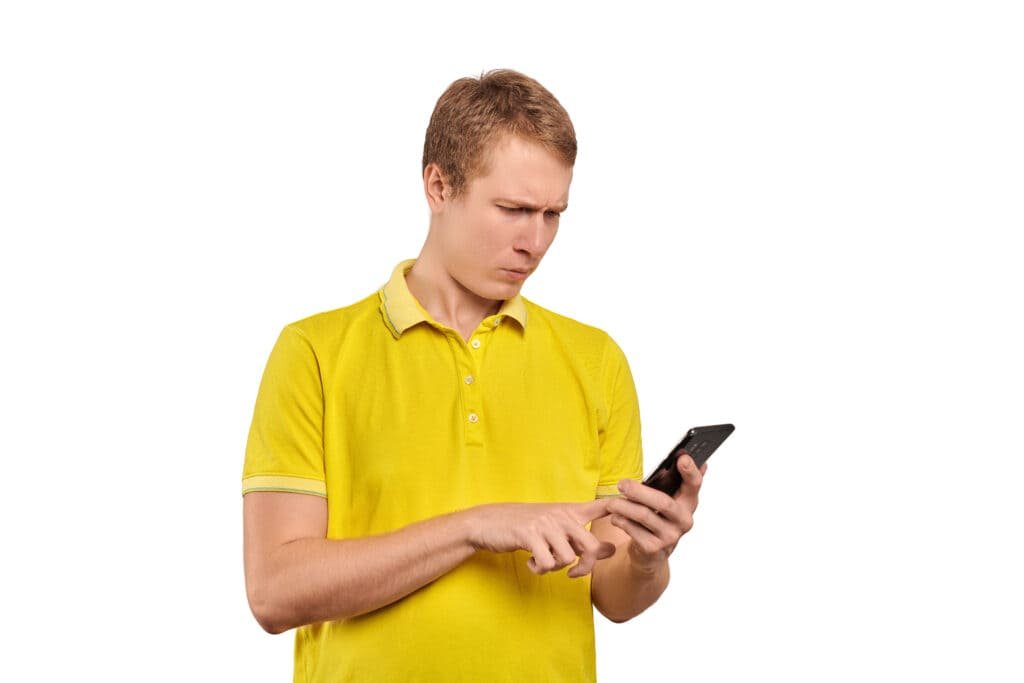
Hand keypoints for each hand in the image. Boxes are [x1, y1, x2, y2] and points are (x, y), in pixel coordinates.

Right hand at [466, 500, 616, 577]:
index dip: (623, 510)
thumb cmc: (526, 527)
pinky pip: (546, 563)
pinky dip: (539, 569)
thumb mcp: (556, 530)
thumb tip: (613, 549)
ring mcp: (546, 524)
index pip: (603, 506)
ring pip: (567, 558)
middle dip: (586, 567)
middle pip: (591, 546)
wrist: (488, 523)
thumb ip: (584, 539)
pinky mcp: (530, 534)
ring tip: (542, 561)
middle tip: (573, 574)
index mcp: (570, 511)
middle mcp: (561, 515)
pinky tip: (530, 562)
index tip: (638, 515)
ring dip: (555, 568)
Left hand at [608, 452, 706, 572]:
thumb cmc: (657, 518)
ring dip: (624, 506)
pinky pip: (633, 530)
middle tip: (621, 484)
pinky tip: (615, 517)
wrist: (651, 553)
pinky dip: (621, 521)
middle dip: (639, 491)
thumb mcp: (667, 500)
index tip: (681, 458)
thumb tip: (683, 455)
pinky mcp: (654, 548)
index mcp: (688, 504)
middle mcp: (684, 521)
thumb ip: (673, 481)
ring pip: (644, 516)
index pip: (694, 485)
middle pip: (663, 502)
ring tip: (612, 502)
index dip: (690, 471)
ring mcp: (670, 536)